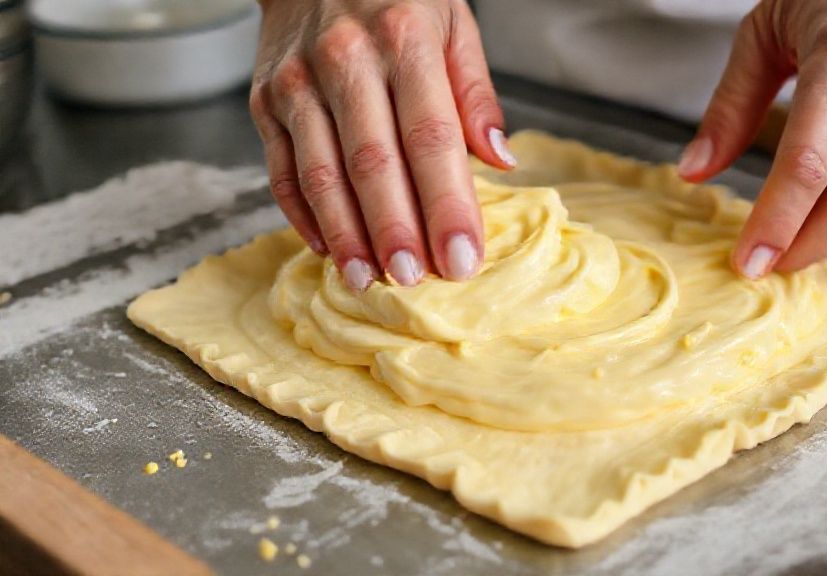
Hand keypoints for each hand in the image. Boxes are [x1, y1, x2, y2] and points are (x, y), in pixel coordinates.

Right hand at [249, 0, 515, 290]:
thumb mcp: (452, 22)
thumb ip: (475, 92)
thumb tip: (501, 161)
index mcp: (404, 39)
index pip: (431, 138)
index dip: (446, 205)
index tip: (463, 257)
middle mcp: (345, 59)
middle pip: (373, 163)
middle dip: (396, 231)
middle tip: (414, 281)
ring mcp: (298, 83)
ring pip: (322, 174)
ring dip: (347, 236)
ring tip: (368, 281)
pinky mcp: (265, 101)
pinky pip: (283, 170)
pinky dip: (304, 216)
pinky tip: (330, 249)